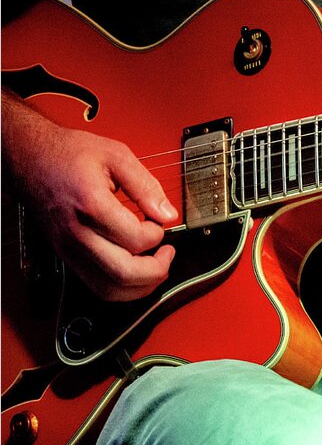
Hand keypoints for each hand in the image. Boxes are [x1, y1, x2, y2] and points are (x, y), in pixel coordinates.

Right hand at [3, 91, 177, 300]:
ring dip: (142, 285)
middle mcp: (78, 233)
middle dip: (157, 269)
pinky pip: (98, 286)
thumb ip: (146, 186)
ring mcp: (70, 249)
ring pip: (110, 289)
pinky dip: (123, 287)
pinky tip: (136, 269)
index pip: (136, 239)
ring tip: (156, 265)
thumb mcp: (116, 155)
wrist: (31, 158)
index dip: (158, 234)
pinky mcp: (68, 256)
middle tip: (167, 253)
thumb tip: (167, 213)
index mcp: (91, 205)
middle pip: (124, 273)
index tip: (160, 221)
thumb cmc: (69, 154)